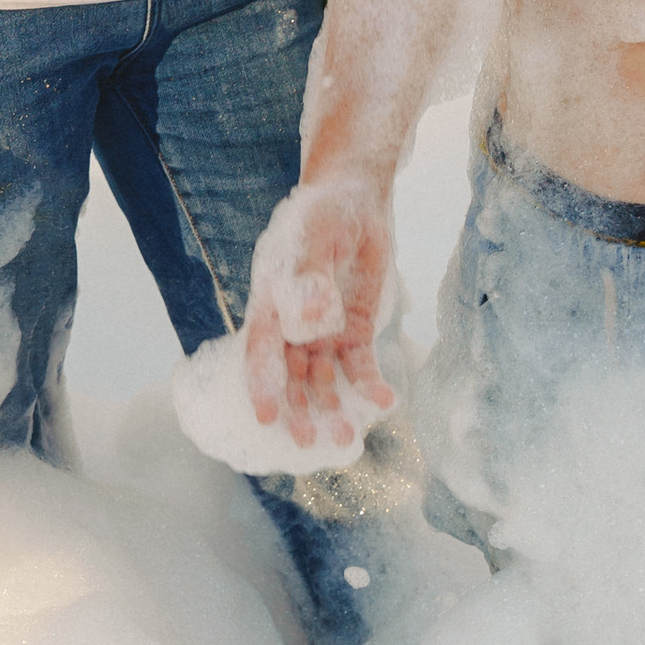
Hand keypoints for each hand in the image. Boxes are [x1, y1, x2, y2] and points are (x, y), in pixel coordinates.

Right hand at [241, 181, 395, 456]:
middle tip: (307, 442)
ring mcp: (324, 331)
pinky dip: (369, 384)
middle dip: (298, 410)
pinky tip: (384, 400)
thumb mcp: (312, 238)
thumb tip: (309, 319)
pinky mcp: (353, 330)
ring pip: (324, 378)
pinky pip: (360, 364)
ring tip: (347, 437)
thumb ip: (308, 278)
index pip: (261, 352)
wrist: (354, 202)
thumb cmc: (321, 215)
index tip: (265, 419)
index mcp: (271, 305)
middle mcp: (293, 326)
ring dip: (332, 407)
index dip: (261, 386)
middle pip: (291, 376)